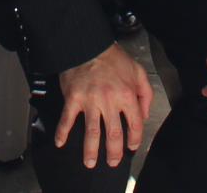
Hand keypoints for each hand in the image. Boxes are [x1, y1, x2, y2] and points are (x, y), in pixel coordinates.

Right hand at [55, 43, 152, 169]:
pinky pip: (67, 119)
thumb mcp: (137, 71)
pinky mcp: (73, 98)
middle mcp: (109, 101)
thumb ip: (145, 94)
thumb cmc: (113, 58)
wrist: (88, 43)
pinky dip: (63, 132)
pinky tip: (60, 143)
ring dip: (91, 150)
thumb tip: (143, 115)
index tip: (132, 146)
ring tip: (90, 162)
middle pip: (113, 134)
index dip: (135, 139)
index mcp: (127, 95)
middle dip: (114, 152)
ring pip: (91, 132)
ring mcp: (90, 101)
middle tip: (112, 162)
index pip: (134, 124)